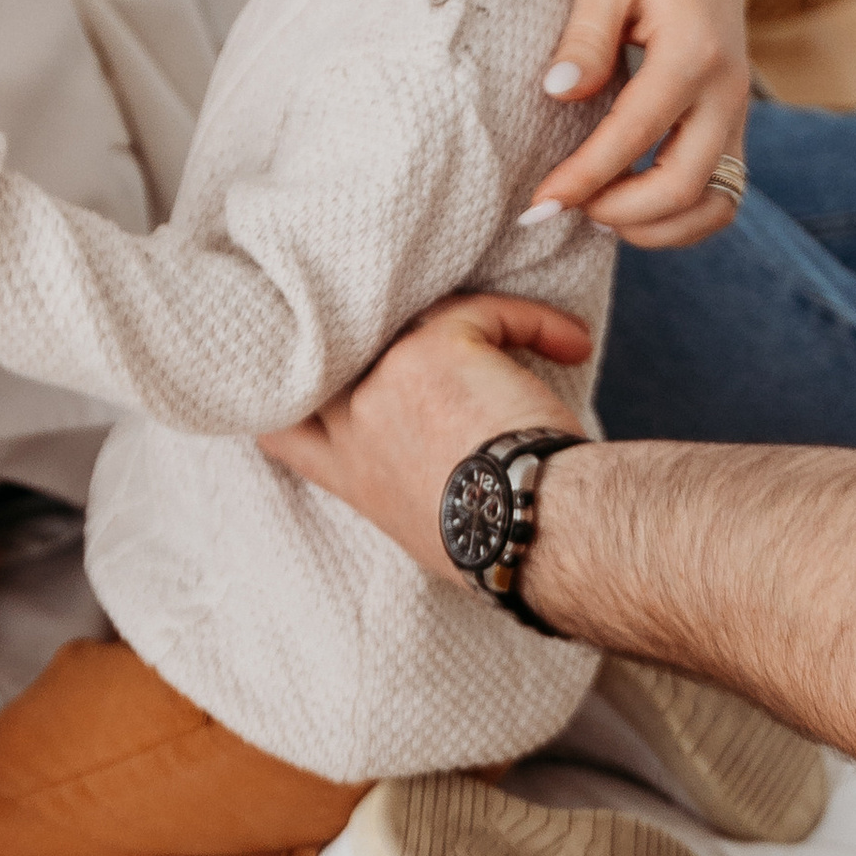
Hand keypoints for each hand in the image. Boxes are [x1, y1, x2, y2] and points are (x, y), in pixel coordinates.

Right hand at [260, 292, 591, 573]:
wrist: (527, 532)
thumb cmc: (499, 545)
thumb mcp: (429, 530)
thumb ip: (409, 487)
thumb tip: (439, 473)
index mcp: (353, 477)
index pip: (284, 431)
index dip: (285, 397)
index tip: (304, 379)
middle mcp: (356, 428)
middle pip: (323, 358)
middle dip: (348, 331)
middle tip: (403, 316)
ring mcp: (386, 382)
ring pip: (413, 318)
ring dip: (474, 322)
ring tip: (539, 337)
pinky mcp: (432, 347)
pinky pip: (481, 310)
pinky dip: (533, 320)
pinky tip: (571, 343)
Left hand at [532, 0, 750, 249]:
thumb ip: (584, 36)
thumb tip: (560, 93)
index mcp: (693, 51)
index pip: (635, 135)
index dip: (584, 178)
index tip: (539, 203)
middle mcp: (726, 90)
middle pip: (683, 186)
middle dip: (620, 213)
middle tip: (565, 208)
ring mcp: (738, 113)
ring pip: (713, 204)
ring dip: (656, 226)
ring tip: (598, 212)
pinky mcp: (734, 126)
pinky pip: (722, 196)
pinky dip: (680, 218)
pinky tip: (630, 207)